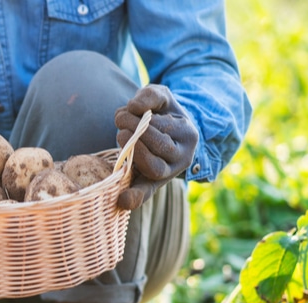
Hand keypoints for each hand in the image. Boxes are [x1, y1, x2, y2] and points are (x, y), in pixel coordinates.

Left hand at [114, 85, 197, 209]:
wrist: (168, 135)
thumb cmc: (162, 115)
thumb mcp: (161, 98)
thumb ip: (150, 96)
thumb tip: (135, 107)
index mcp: (187, 135)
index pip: (166, 129)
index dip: (144, 124)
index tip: (129, 110)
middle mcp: (182, 157)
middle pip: (160, 147)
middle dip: (135, 131)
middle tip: (120, 119)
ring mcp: (168, 173)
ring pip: (154, 167)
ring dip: (132, 150)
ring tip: (120, 132)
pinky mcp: (153, 184)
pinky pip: (147, 193)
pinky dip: (135, 197)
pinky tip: (122, 201)